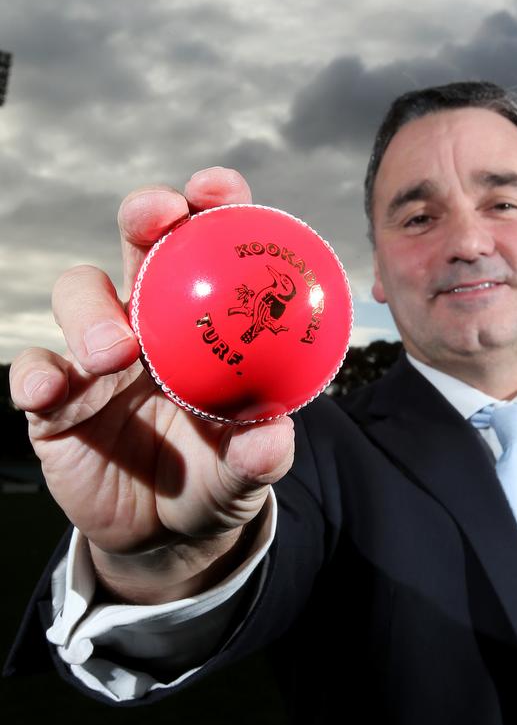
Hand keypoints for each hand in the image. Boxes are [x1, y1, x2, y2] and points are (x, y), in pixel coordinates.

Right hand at [9, 168, 294, 601]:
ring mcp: (96, 358)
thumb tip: (272, 436)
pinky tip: (49, 393)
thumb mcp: (245, 471)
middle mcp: (149, 323)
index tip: (218, 190)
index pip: (208, 248)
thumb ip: (259, 455)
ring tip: (113, 349)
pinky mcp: (55, 400)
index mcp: (204, 323)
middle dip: (144, 216)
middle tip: (157, 217)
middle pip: (139, 246)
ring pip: (78, 296)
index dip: (212, 207)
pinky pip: (35, 373)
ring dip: (91, 310)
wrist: (167, 533)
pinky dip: (37, 377)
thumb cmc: (214, 480)